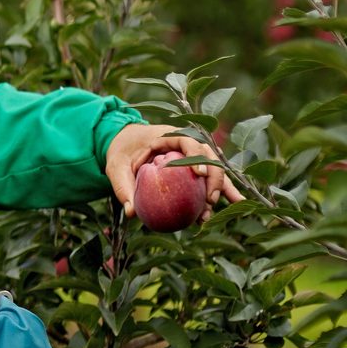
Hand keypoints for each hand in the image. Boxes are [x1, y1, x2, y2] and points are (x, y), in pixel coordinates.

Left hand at [104, 123, 242, 219]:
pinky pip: (209, 179)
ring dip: (223, 187)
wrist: (125, 145)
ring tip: (229, 206)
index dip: (196, 156)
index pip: (188, 141)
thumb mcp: (116, 167)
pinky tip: (231, 206)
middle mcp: (186, 143)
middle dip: (214, 178)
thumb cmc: (121, 153)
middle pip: (208, 156)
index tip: (199, 174)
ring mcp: (193, 154)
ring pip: (215, 169)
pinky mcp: (195, 167)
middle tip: (209, 200)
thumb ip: (123, 187)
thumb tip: (131, 213)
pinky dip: (220, 191)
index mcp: (168, 135)